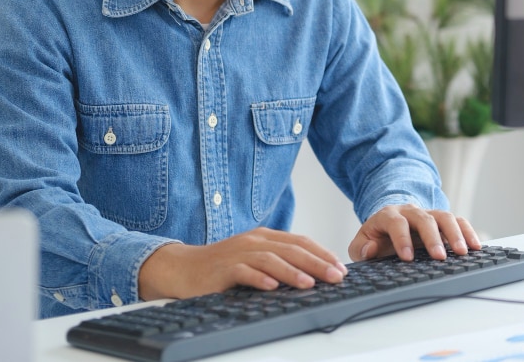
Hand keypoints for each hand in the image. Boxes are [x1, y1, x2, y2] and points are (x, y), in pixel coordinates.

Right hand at [138, 227, 347, 300]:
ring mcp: (239, 253)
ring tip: (309, 283)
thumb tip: (313, 274)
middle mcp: (254, 241)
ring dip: (292, 272)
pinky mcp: (223, 269)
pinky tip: (272, 287)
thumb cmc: (222, 267)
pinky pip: (244, 272)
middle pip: (291, 250)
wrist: (183, 268)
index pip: (300, 242)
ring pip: (271, 259)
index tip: (340, 267)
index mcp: (265, 237)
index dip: (322, 253)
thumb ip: (278, 261)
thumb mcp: (254, 259)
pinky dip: (259, 279)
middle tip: (336, 277)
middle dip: (316, 263)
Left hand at [348, 205, 481, 261]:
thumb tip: (370, 250)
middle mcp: (411, 211)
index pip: (396, 223)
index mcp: (388, 215)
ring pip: (445, 216)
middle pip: (424, 218)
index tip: (407, 257)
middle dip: (433, 238)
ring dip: (455, 234)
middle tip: (440, 257)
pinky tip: (476, 246)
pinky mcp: (442, 221)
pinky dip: (468, 232)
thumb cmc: (377, 238)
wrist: (389, 224)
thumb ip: (361, 249)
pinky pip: (458, 221)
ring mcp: (428, 214)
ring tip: (463, 252)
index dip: (402, 239)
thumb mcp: (362, 244)